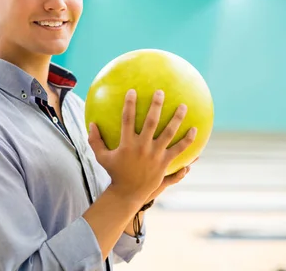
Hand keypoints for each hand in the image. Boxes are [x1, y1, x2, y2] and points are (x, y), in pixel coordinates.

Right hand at [88, 89, 196, 205]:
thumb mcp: (101, 157)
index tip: (132, 91)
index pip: (127, 119)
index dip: (129, 104)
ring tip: (183, 106)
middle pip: (150, 122)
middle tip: (160, 92)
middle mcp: (142, 147)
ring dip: (177, 119)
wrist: (128, 193)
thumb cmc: (115, 173)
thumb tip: (91, 124)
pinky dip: (188, 140)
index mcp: (126, 144)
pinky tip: (195, 130)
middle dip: (156, 105)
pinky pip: (179, 149)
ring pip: (168, 133)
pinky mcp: (164, 162)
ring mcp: (155, 155)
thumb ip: (95, 140)